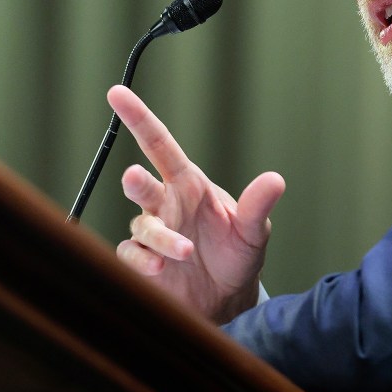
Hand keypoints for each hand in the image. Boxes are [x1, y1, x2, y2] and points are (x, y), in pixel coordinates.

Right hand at [109, 85, 284, 322]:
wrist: (227, 298)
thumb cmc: (237, 255)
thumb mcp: (254, 231)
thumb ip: (258, 207)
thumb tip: (275, 180)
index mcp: (189, 185)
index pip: (159, 145)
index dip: (138, 118)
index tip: (117, 93)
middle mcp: (166, 204)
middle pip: (142, 185)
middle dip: (136, 181)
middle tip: (135, 178)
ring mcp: (153, 232)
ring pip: (142, 226)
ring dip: (160, 238)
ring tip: (183, 252)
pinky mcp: (144, 261)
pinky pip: (131, 255)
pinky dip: (142, 260)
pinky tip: (159, 269)